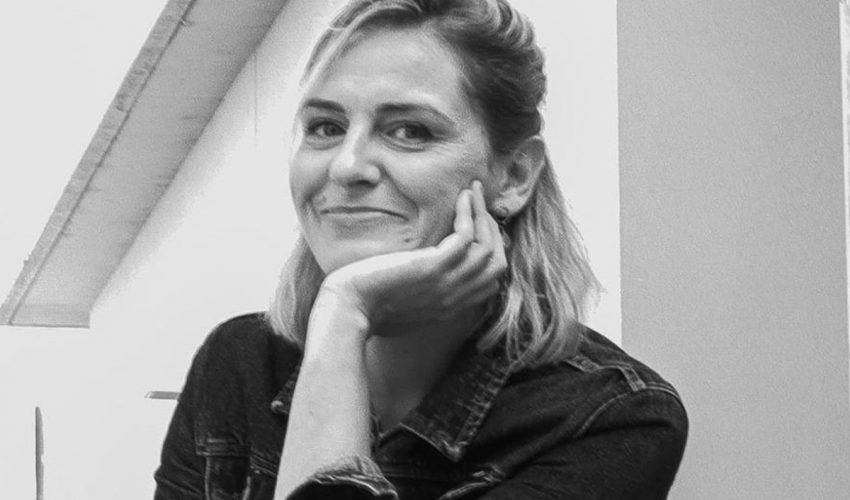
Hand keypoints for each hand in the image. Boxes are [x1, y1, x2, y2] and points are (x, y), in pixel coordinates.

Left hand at [317, 180, 507, 333]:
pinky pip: (467, 236)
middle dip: (493, 230)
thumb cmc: (362, 308)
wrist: (346, 309)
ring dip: (484, 214)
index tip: (478, 228)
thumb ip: (417, 293)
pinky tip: (462, 197)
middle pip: (496, 265)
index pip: (489, 282)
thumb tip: (415, 276)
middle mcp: (453, 298)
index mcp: (447, 308)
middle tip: (480, 203)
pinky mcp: (433, 267)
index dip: (491, 252)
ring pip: (488, 249)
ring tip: (474, 191)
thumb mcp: (399, 304)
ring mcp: (446, 284)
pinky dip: (469, 213)